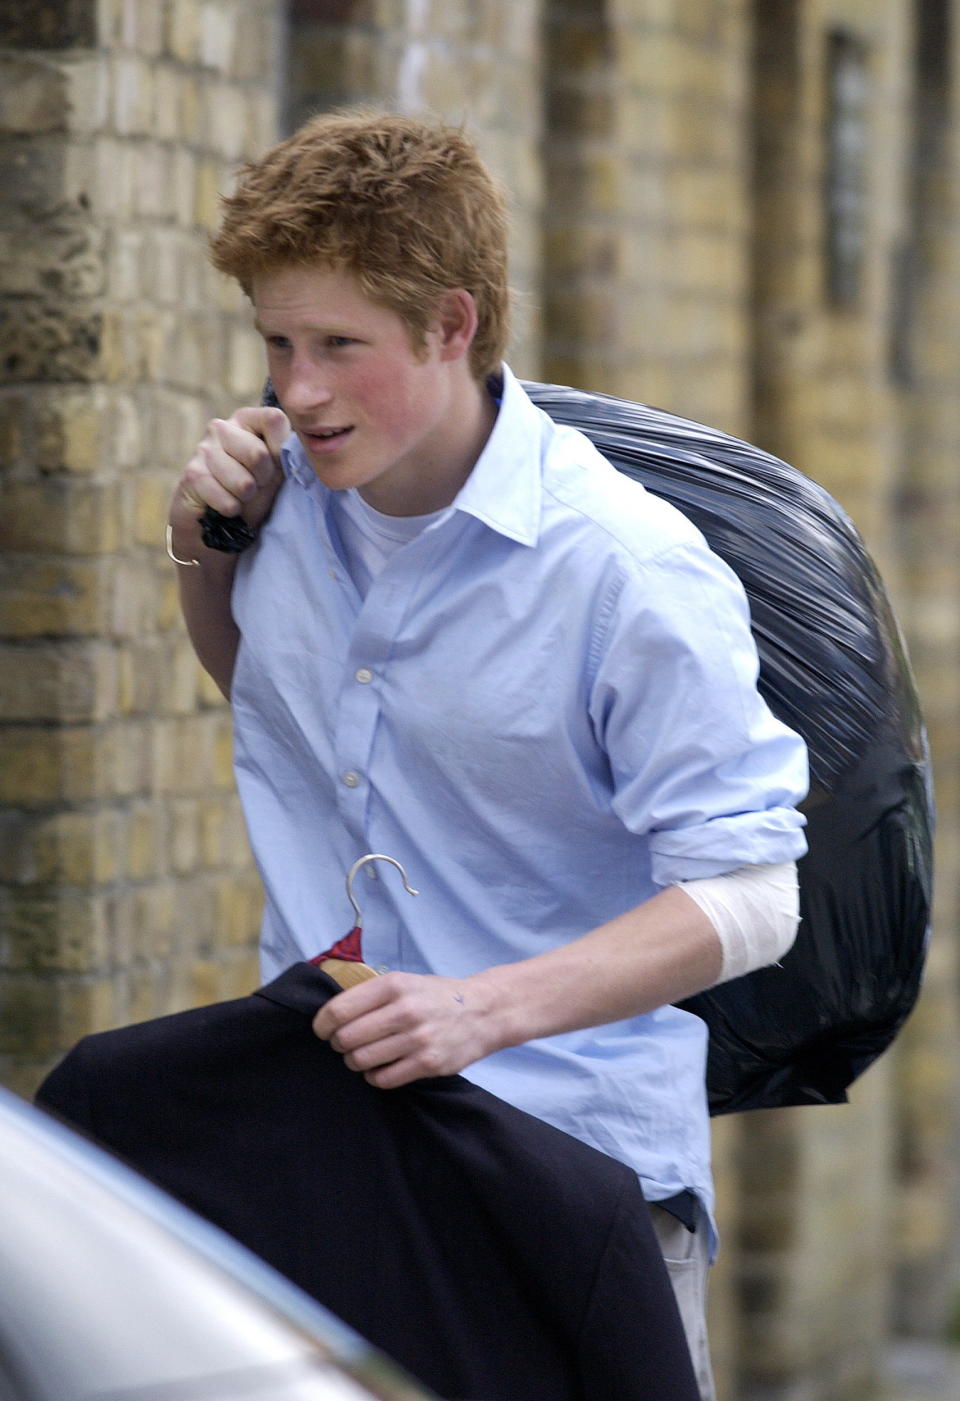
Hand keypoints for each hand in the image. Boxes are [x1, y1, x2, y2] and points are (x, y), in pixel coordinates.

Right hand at [168, 405, 290, 544]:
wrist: (215, 523)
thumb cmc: (250, 493)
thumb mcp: (276, 471)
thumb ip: (287, 453)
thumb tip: (301, 443)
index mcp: (246, 419)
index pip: (274, 419)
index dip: (281, 450)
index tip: (277, 466)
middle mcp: (221, 427)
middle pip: (258, 454)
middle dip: (264, 480)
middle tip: (255, 486)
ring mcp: (203, 449)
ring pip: (243, 483)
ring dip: (247, 498)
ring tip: (239, 496)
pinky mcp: (192, 475)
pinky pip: (227, 501)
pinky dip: (232, 510)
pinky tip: (225, 505)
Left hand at [312, 971, 499, 1088]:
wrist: (484, 1012)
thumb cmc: (436, 997)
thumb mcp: (405, 982)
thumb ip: (372, 995)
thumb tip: (331, 1016)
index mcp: (394, 986)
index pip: (339, 1009)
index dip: (322, 1024)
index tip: (322, 1030)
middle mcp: (405, 1010)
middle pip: (346, 1038)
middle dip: (339, 1044)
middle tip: (345, 1044)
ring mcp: (417, 1039)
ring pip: (361, 1061)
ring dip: (355, 1062)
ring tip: (363, 1056)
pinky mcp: (428, 1063)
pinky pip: (383, 1079)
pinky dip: (375, 1076)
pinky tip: (382, 1068)